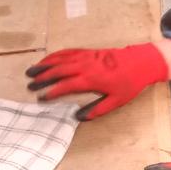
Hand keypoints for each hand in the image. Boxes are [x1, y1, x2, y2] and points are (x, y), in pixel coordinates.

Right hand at [26, 43, 168, 120]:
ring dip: (44, 65)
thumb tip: (79, 118)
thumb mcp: (117, 101)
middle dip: (42, 78)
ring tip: (31, 71)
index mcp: (91, 80)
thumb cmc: (130, 83)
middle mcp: (85, 66)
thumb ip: (97, 109)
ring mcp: (86, 57)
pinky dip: (55, 56)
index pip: (66, 86)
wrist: (141, 62)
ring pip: (60, 59)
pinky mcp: (88, 51)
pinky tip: (48, 60)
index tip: (42, 98)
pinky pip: (68, 52)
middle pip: (58, 71)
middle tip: (29, 85)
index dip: (52, 92)